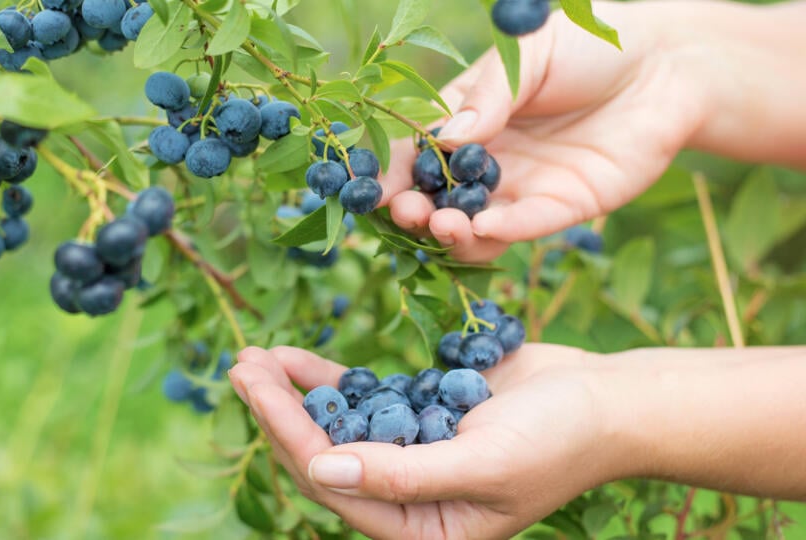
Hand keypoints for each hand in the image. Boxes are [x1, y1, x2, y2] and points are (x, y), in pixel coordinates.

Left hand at [229, 345, 624, 539]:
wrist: (609, 401)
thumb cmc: (559, 440)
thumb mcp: (482, 463)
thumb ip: (400, 475)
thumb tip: (321, 467)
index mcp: (421, 531)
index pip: (335, 484)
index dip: (288, 433)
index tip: (254, 385)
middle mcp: (408, 500)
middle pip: (325, 455)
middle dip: (279, 412)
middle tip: (239, 365)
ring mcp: (411, 456)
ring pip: (335, 427)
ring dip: (294, 394)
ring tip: (253, 358)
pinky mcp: (419, 416)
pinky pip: (361, 401)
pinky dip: (329, 380)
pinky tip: (294, 359)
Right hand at [379, 2, 719, 262]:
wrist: (669, 63)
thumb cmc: (592, 43)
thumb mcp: (530, 53)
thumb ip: (489, 95)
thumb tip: (443, 140)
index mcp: (469, 115)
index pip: (416, 149)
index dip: (389, 171)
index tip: (367, 190)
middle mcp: (488, 159)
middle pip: (437, 195)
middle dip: (414, 210)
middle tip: (405, 212)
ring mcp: (522, 186)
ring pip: (474, 224)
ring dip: (451, 232)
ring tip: (441, 225)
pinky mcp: (562, 208)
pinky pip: (524, 227)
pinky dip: (501, 232)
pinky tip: (483, 228)